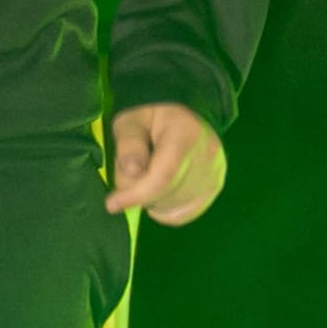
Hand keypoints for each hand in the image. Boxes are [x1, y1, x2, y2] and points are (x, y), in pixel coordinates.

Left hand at [107, 102, 228, 227]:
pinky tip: (158, 190)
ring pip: (172, 206)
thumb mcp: (130, 121)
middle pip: (166, 193)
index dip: (137, 194)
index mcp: (186, 133)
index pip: (163, 176)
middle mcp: (208, 156)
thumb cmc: (150, 116)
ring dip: (151, 199)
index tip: (112, 204)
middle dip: (139, 191)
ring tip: (147, 174)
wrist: (182, 114)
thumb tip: (132, 171)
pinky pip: (183, 213)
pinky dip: (165, 208)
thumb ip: (129, 144)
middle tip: (130, 171)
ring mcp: (215, 174)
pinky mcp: (214, 187)